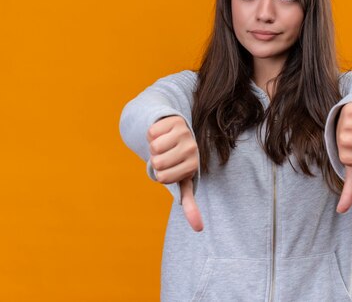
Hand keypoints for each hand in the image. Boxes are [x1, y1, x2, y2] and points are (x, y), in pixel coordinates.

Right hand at [147, 116, 203, 231]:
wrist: (178, 131)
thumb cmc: (178, 161)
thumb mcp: (184, 180)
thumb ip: (190, 203)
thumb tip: (199, 229)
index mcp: (193, 165)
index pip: (163, 177)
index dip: (160, 174)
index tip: (170, 168)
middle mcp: (192, 148)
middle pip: (157, 162)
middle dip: (156, 160)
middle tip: (166, 155)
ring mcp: (184, 132)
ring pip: (154, 147)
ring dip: (153, 146)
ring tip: (164, 145)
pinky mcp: (175, 120)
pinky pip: (152, 132)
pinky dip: (152, 134)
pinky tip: (162, 133)